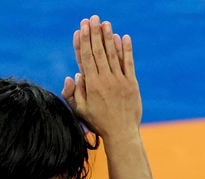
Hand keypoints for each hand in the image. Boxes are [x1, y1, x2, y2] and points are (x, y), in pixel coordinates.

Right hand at [62, 16, 141, 138]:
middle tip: (92, 19)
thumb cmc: (98, 123)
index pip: (85, 58)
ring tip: (105, 23)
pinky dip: (126, 50)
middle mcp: (105, 79)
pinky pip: (128, 63)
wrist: (121, 133)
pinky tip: (124, 37)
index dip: (82, 41)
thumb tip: (72, 75)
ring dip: (108, 37)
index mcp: (91, 85)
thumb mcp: (79, 110)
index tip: (81, 28)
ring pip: (112, 54)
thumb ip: (73, 93)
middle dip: (94, 34)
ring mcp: (119, 80)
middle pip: (98, 52)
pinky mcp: (132, 83)